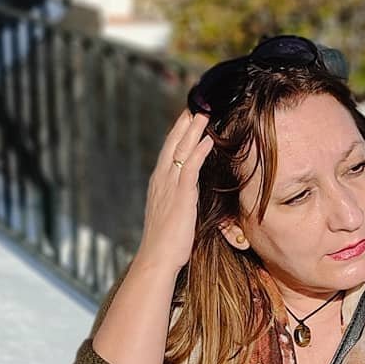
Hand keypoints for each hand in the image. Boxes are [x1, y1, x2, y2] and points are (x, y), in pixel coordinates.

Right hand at [136, 110, 213, 277]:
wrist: (157, 258)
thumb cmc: (166, 243)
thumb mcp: (171, 215)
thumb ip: (178, 200)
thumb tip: (186, 195)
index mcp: (159, 184)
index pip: (167, 152)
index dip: (177, 134)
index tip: (185, 118)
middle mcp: (161, 181)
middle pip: (172, 145)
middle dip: (183, 125)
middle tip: (194, 105)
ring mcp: (169, 187)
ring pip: (180, 152)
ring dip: (192, 131)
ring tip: (203, 113)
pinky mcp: (181, 196)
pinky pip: (190, 168)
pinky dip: (199, 152)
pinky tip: (207, 140)